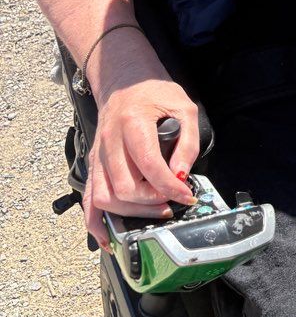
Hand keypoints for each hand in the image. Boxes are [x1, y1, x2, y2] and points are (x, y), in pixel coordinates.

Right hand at [83, 79, 199, 248]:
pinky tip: (108, 237)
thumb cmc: (154, 92)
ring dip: (130, 212)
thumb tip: (182, 176)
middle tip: (172, 201)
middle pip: (124, 187)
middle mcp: (109, 141)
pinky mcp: (94, 164)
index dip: (170, 186)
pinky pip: (88, 198)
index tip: (187, 195)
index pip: (148, 165)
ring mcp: (98, 154)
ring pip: (104, 197)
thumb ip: (187, 142)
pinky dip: (95, 222)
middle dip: (151, 202)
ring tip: (155, 210)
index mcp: (132, 123)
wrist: (124, 79)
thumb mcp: (183, 107)